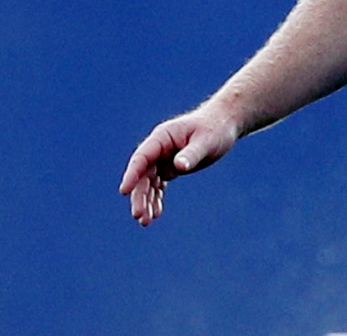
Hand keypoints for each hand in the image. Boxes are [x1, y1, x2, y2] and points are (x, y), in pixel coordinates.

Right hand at [118, 102, 240, 224]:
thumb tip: (178, 167)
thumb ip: (192, 154)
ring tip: (145, 222)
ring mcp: (163, 158)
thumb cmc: (214, 129)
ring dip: (145, 200)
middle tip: (138, 216)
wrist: (222, 124)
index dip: (132, 174)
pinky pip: (158, 184)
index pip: (142, 157)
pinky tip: (156, 213)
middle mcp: (159, 148)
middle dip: (139, 195)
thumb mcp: (206, 142)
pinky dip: (156, 198)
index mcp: (163, 136)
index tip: (123, 191)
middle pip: (142, 173)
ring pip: (148, 182)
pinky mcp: (171, 167)